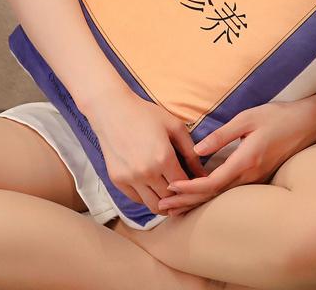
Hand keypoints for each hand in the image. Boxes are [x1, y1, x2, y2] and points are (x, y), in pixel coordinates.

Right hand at [87, 89, 208, 216]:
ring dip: (165, 203)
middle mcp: (146, 172)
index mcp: (163, 158)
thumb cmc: (146, 114)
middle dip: (181, 198)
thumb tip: (203, 174)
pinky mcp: (118, 181)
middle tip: (186, 192)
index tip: (196, 184)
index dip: (193, 187)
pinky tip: (154, 187)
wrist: (112, 111)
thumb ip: (191, 152)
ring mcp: (130, 178)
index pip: (184, 185)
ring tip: (171, 195)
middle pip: (170, 199)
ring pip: (153, 206)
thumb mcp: (174, 126)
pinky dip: (148, 197)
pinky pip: (137, 200)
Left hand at [158, 98, 315, 216]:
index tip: (170, 188)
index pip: (212, 182)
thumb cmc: (278, 116)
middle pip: (214, 195)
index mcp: (246, 161)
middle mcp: (251, 175)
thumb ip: (222, 135)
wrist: (309, 122)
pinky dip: (211, 196)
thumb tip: (198, 149)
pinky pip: (231, 191)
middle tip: (163, 207)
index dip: (190, 188)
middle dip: (187, 202)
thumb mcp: (247, 118)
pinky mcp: (260, 177)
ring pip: (222, 196)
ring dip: (197, 202)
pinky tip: (200, 196)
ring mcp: (257, 179)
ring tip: (175, 207)